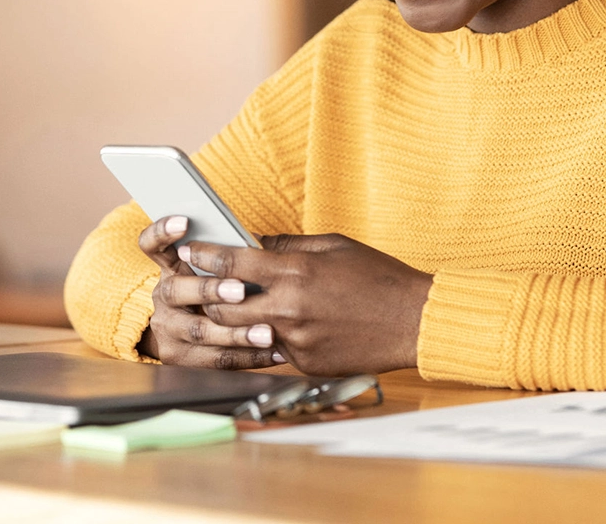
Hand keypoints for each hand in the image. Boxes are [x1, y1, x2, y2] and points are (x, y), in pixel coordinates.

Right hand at [134, 216, 280, 368]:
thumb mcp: (214, 272)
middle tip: (241, 290)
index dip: (162, 232)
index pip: (152, 245)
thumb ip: (228, 259)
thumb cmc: (217, 295)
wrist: (188, 340)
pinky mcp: (178, 358)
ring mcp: (168, 328)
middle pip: (176, 290)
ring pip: (199, 331)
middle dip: (210, 290)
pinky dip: (249, 357)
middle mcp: (164, 296)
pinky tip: (275, 352)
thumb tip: (259, 245)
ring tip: (267, 333)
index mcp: (171, 268)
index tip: (185, 221)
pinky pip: (216, 359)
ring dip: (236, 332)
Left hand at [179, 236, 432, 375]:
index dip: (205, 254)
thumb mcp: (333, 247)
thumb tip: (253, 243)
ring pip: (243, 331)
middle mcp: (290, 308)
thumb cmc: (378, 278)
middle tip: (203, 283)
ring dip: (232, 319)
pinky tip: (275, 325)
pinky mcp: (306, 363)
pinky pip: (273, 349)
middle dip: (208, 292)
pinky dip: (269, 336)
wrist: (414, 321)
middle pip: (224, 303)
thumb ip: (288, 247)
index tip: (191, 250)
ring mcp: (296, 340)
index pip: (232, 262)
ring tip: (233, 305)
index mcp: (296, 273)